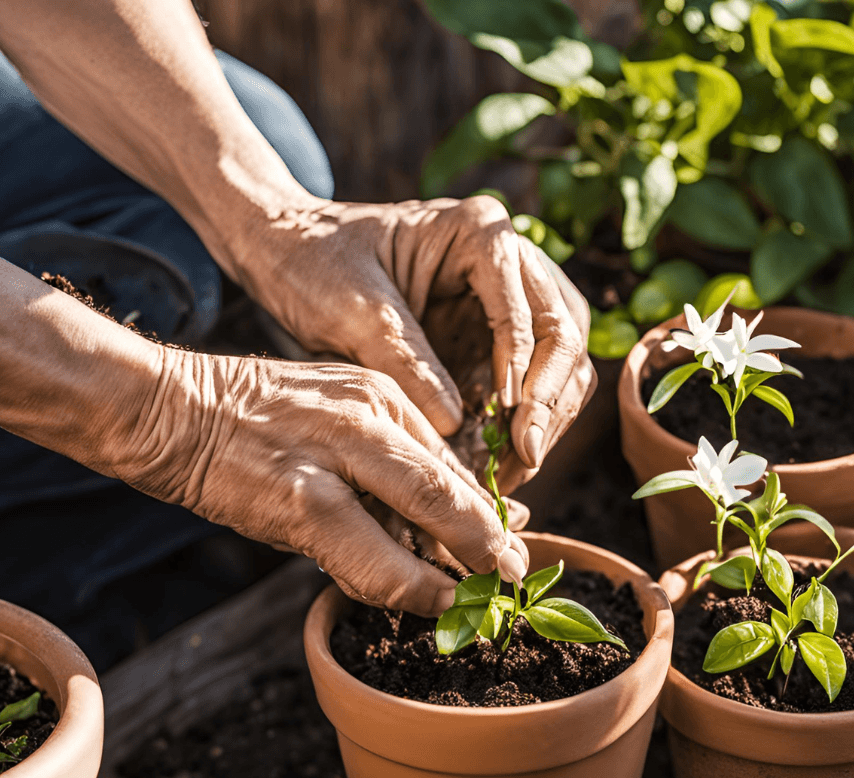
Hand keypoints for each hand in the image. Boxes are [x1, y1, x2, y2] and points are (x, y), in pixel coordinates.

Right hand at [115, 348, 528, 616]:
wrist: (166, 410)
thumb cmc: (253, 421)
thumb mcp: (335, 416)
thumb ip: (389, 458)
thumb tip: (448, 512)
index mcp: (382, 395)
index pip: (450, 463)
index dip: (486, 513)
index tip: (511, 545)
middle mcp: (368, 418)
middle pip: (450, 489)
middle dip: (491, 543)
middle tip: (516, 578)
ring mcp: (334, 458)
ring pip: (422, 523)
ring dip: (456, 573)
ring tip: (476, 602)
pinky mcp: (300, 501)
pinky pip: (371, 560)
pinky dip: (407, 588)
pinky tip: (428, 603)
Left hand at [233, 195, 594, 488]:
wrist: (288, 256)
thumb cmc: (314, 263)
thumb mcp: (354, 310)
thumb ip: (406, 361)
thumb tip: (457, 424)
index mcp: (480, 233)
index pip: (530, 307)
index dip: (525, 369)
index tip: (510, 419)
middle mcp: (510, 262)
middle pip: (564, 336)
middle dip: (549, 401)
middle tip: (525, 455)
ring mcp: (510, 302)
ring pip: (563, 364)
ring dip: (547, 419)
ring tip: (516, 470)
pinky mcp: (495, 340)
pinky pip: (534, 386)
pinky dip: (527, 425)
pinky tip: (504, 462)